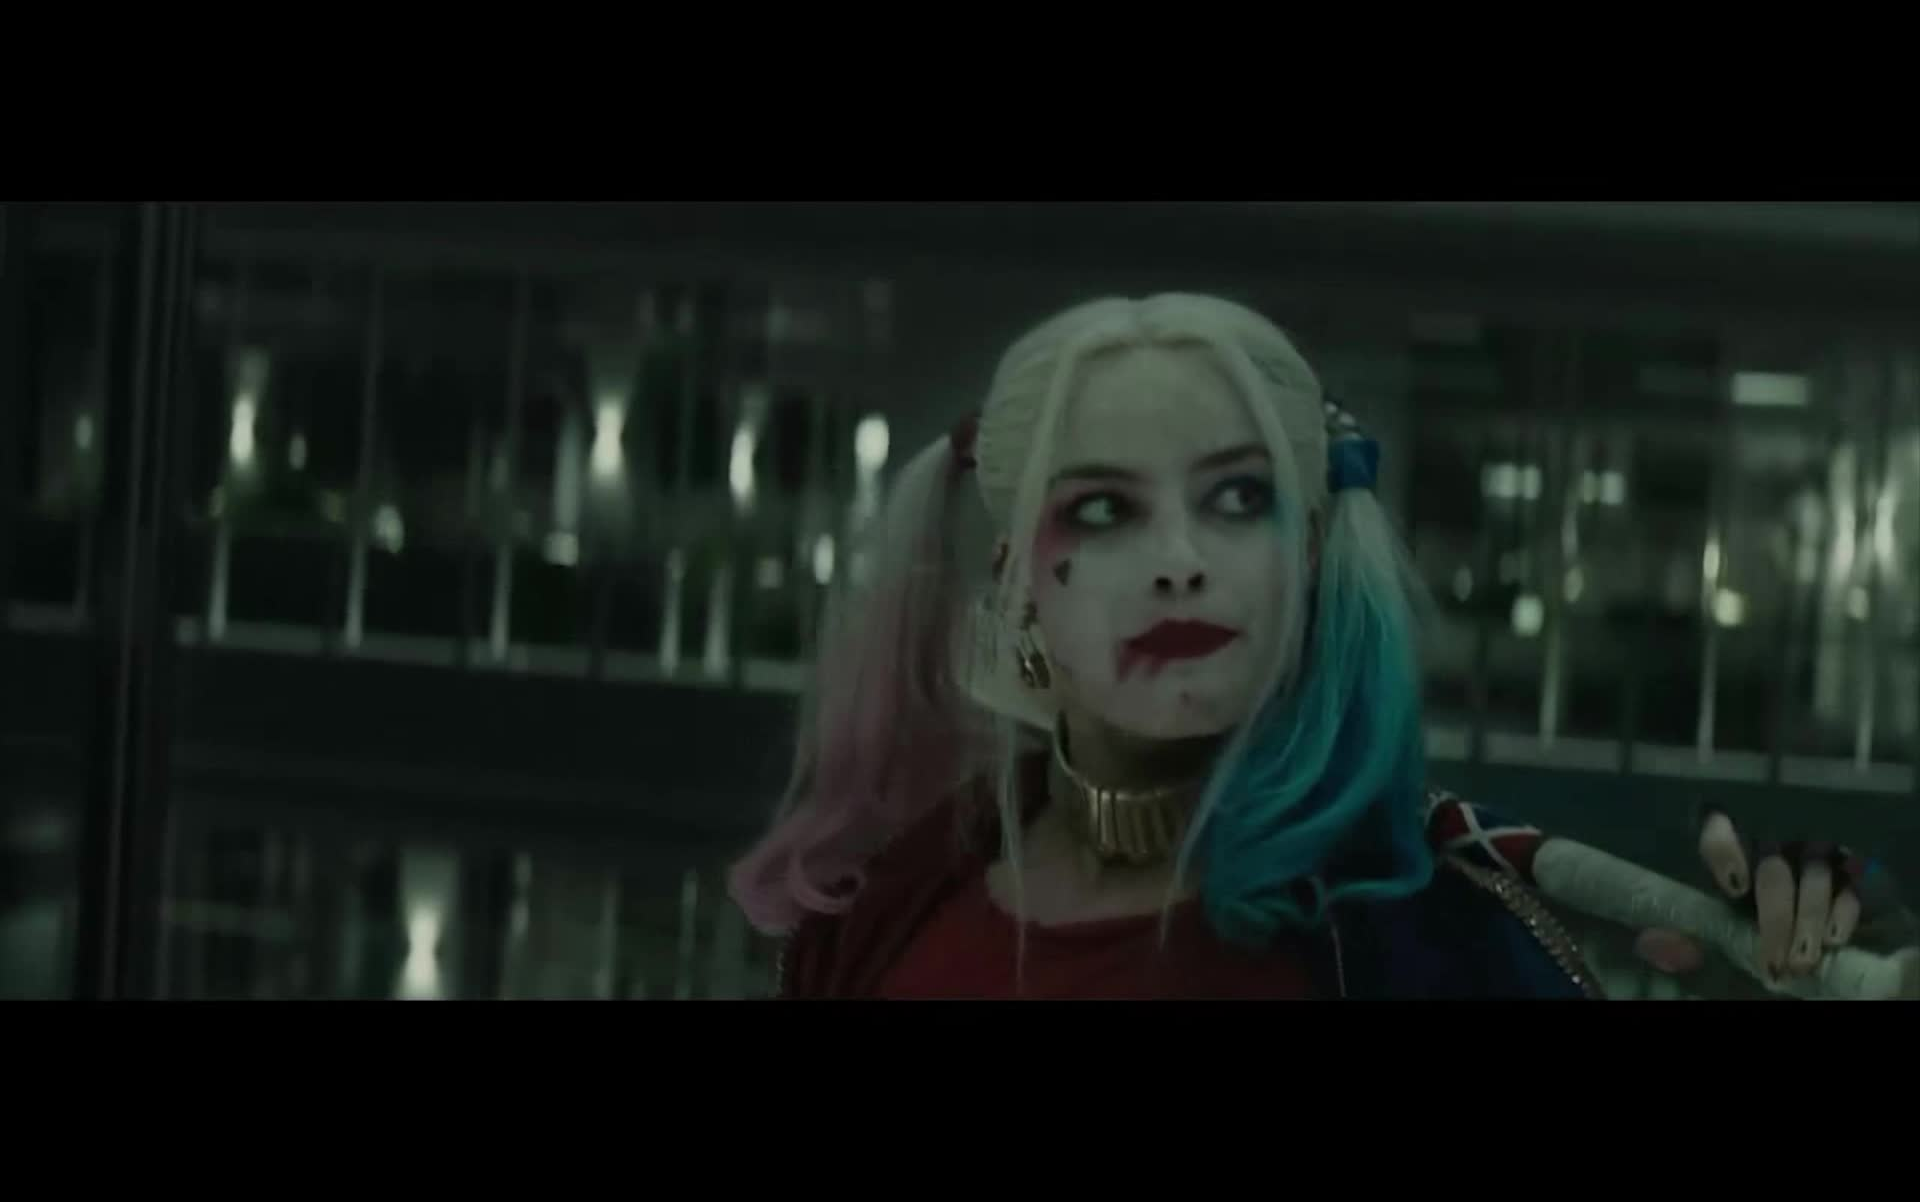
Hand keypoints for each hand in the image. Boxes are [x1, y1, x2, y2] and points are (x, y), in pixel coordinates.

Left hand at [1635, 810, 1887, 983]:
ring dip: (1807, 924)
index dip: (1726, 851)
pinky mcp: (1846, 866)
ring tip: (1799, 963)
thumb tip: (1654, 947)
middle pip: (1773, 873)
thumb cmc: (1726, 892)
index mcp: (1723, 831)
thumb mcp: (1697, 907)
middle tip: (1773, 965)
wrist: (1780, 884)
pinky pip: (1850, 884)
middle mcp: (1770, 832)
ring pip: (1814, 879)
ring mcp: (1810, 847)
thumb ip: (1675, 927)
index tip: (1735, 886)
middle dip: (1775, 921)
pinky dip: (1843, 911)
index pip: (1720, 830)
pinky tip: (1832, 939)